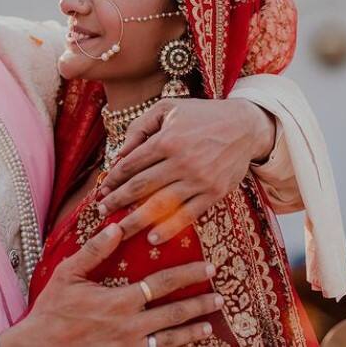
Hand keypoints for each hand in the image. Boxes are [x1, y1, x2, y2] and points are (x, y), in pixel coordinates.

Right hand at [0, 223, 222, 346]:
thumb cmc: (53, 309)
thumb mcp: (68, 274)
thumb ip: (94, 251)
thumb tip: (116, 226)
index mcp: (120, 301)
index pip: (162, 285)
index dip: (187, 275)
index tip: (207, 268)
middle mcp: (131, 327)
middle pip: (175, 314)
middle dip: (200, 303)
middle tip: (220, 295)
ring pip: (171, 339)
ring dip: (193, 330)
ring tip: (211, 323)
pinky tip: (185, 345)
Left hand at [97, 98, 275, 242]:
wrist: (244, 127)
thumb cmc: (200, 115)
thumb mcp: (167, 108)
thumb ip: (141, 127)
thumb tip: (121, 153)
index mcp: (166, 140)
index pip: (131, 164)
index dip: (113, 179)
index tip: (101, 190)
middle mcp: (181, 161)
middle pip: (141, 187)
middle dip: (117, 201)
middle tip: (101, 211)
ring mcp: (199, 180)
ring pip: (160, 205)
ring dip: (136, 220)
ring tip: (119, 230)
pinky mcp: (214, 194)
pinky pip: (187, 215)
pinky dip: (169, 229)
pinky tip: (153, 238)